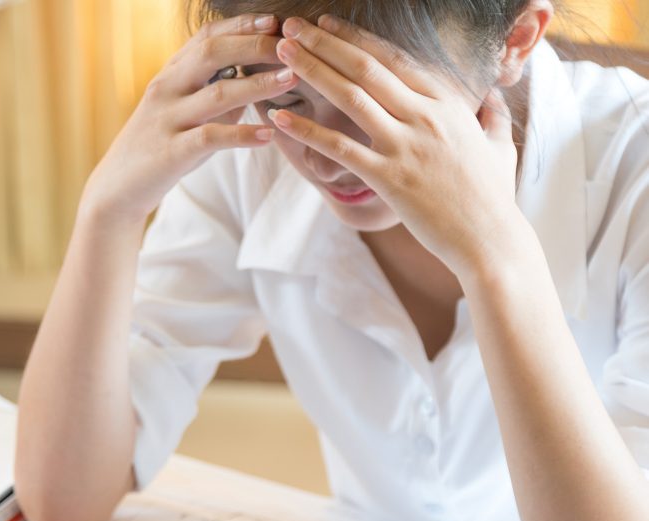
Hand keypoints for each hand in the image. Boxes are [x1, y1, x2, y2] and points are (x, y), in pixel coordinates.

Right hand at [80, 14, 297, 223]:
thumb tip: (255, 81)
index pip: (206, 36)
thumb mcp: (183, 112)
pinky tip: (267, 135)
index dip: (241, 25)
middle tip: (291, 46)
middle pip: (213, 53)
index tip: (275, 21)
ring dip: (258, 85)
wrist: (118, 187)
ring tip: (291, 79)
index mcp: (170, 74)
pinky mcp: (171, 152)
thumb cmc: (160, 146)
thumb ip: (215, 95)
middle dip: (255, 45)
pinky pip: (210, 138)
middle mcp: (166, 89)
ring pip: (217, 93)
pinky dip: (241, 135)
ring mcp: (167, 119)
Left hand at [269, 15, 521, 275]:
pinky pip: (338, 148)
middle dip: (324, 42)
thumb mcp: (499, 146)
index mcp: (446, 102)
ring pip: (350, 96)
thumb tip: (494, 98)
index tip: (328, 24)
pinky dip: (306, 130)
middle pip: (365, 67)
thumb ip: (493, 117)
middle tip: (292, 25)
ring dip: (312, 70)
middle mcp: (424, 116)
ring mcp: (405, 145)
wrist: (490, 239)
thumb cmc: (493, 197)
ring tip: (281, 52)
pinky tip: (278, 118)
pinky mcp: (387, 178)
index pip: (393, 59)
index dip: (356, 38)